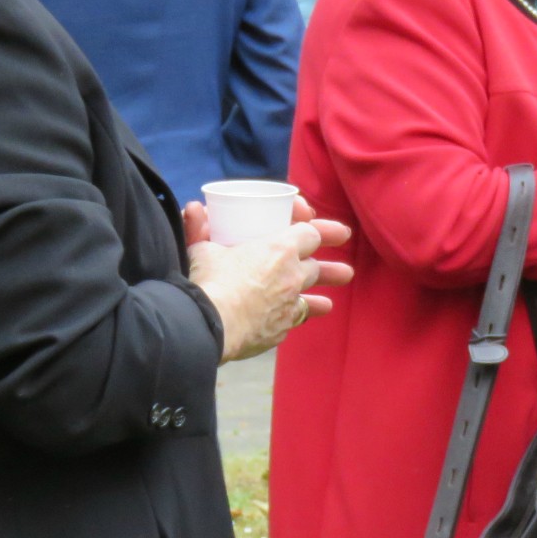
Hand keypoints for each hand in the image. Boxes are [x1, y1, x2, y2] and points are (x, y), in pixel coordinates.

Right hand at [184, 204, 353, 361]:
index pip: (310, 234)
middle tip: (345, 271)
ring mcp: (289, 304)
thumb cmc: (208, 281)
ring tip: (330, 303)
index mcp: (279, 249)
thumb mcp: (202, 249)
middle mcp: (292, 275)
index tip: (325, 230)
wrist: (208, 324)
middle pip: (316, 268)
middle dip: (328, 267)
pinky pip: (292, 321)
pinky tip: (298, 320)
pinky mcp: (280, 328)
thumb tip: (191, 209)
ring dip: (320, 299)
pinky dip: (294, 318)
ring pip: (311, 299)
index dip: (317, 229)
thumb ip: (199, 228)